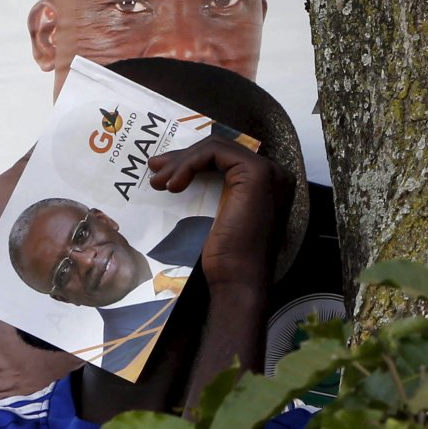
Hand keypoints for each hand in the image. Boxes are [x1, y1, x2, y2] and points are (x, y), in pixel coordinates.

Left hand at [150, 135, 290, 292]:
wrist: (237, 280)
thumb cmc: (225, 259)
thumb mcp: (214, 214)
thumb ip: (209, 190)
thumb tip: (180, 173)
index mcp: (266, 183)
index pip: (225, 158)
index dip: (191, 160)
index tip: (163, 173)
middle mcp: (273, 172)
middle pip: (220, 150)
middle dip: (182, 157)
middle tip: (154, 170)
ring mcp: (268, 171)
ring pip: (216, 148)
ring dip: (182, 161)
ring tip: (159, 182)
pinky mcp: (256, 173)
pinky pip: (216, 152)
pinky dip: (190, 163)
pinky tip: (174, 185)